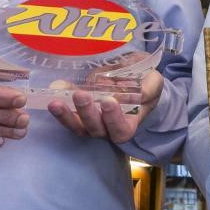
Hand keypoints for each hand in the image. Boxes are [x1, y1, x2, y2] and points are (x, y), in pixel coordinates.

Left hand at [49, 69, 163, 142]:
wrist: (134, 79)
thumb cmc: (146, 84)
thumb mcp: (153, 83)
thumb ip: (149, 88)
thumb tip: (139, 92)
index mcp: (129, 123)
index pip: (121, 130)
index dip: (113, 119)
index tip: (108, 100)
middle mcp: (107, 127)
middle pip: (95, 128)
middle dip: (87, 113)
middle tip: (81, 95)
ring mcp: (90, 121)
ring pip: (77, 125)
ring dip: (65, 115)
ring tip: (55, 102)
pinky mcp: (77, 111)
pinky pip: (67, 111)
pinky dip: (60, 102)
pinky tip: (55, 88)